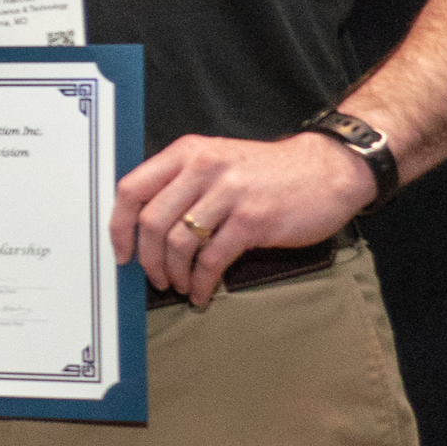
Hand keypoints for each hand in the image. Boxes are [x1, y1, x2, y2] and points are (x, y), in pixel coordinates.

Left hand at [110, 131, 376, 300]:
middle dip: (148, 260)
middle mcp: (204, 168)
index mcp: (188, 153)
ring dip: (175, 274)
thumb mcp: (218, 161)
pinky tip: (203, 292)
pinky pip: (212, 259)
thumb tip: (144, 227)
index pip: (132, 188)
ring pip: (179, 243)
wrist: (328, 170)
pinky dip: (202, 283)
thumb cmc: (268, 173)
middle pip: (152, 222)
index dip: (119, 226)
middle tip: (156, 278)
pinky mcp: (252, 219)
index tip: (121, 252)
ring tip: (181, 286)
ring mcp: (228, 193)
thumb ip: (182, 183)